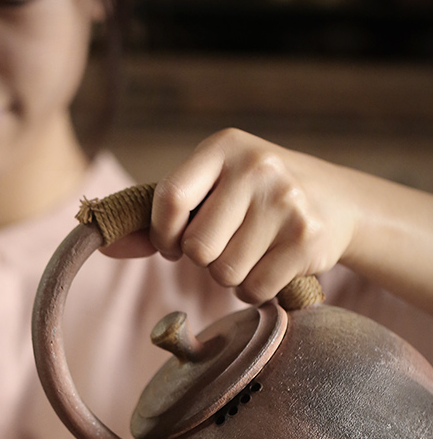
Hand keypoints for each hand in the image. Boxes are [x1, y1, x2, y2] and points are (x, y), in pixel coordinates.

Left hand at [105, 128, 357, 304]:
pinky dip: (255, 290)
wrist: (337, 201)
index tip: (170, 245)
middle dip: (203, 259)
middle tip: (225, 245)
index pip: (170, 197)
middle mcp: (257, 167)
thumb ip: (157, 215)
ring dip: (230, 277)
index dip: (162, 234)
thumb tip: (102, 242)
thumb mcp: (211, 189)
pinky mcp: (308, 239)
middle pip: (197, 248)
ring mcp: (287, 202)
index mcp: (223, 147)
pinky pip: (255, 290)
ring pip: (225, 274)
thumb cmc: (253, 198)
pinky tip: (271, 265)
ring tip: (252, 252)